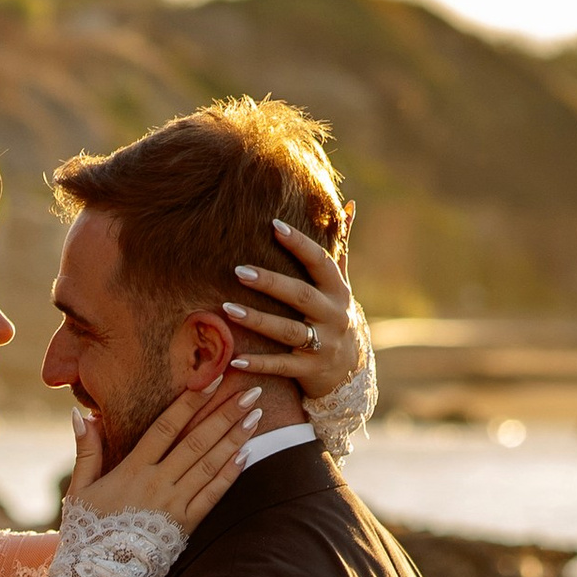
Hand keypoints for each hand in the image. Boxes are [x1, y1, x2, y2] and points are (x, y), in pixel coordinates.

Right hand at [66, 363, 260, 534]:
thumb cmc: (86, 533)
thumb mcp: (79, 490)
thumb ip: (86, 450)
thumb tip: (80, 414)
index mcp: (132, 470)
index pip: (166, 427)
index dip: (190, 402)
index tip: (211, 379)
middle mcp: (156, 483)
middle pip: (196, 441)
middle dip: (225, 414)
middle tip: (250, 391)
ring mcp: (173, 506)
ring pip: (209, 465)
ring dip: (234, 438)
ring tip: (256, 415)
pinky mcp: (185, 527)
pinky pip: (212, 496)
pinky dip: (230, 474)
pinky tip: (246, 454)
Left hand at [221, 215, 370, 404]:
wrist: (349, 372)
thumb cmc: (335, 318)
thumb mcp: (341, 285)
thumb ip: (339, 247)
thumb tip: (348, 205)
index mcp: (338, 291)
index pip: (320, 262)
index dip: (300, 244)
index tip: (274, 226)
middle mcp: (333, 316)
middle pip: (300, 296)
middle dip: (270, 283)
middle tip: (238, 270)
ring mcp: (322, 345)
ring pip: (288, 331)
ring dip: (257, 320)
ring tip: (227, 309)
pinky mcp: (309, 371)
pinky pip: (281, 366)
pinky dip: (258, 363)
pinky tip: (234, 358)